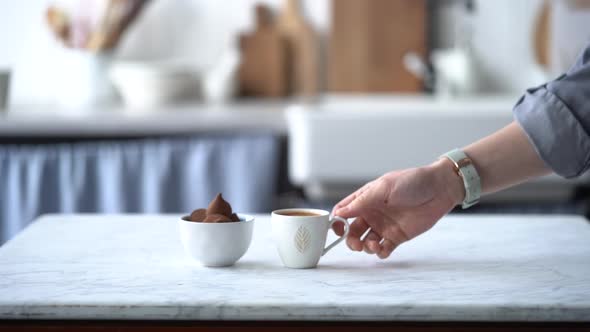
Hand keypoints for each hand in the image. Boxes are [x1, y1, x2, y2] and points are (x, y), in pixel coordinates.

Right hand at [332, 159, 464, 258]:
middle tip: (355, 244)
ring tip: (373, 245)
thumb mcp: (384, 188)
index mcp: (366, 198)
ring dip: (365, 247)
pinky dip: (379, 252)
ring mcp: (384, 225)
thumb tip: (340, 212)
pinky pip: (383, 248)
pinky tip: (382, 249)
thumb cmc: (412, 182)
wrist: (439, 189)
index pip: (344, 211)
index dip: (337, 221)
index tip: (336, 230)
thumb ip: (362, 202)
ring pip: (366, 241)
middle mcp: (372, 213)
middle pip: (352, 230)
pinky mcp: (397, 236)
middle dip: (350, 240)